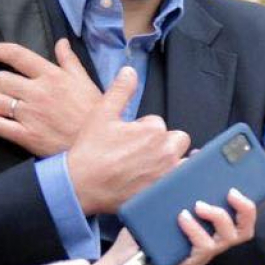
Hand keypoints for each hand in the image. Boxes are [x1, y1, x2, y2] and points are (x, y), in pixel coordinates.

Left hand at [0, 40, 104, 157]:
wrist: (98, 146)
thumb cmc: (92, 113)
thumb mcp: (86, 82)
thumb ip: (70, 60)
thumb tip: (61, 42)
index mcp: (52, 76)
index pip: (16, 55)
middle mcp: (37, 92)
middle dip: (2, 82)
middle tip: (10, 89)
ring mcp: (30, 114)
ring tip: (8, 107)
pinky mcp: (25, 135)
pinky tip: (0, 122)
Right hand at [64, 67, 190, 215]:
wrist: (81, 185)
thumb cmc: (90, 152)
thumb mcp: (102, 114)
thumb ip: (120, 90)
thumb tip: (130, 72)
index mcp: (153, 130)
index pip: (158, 124)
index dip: (143, 130)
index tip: (129, 139)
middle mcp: (165, 152)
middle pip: (177, 140)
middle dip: (163, 143)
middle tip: (140, 151)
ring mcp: (167, 174)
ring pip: (184, 162)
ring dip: (172, 161)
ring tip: (148, 166)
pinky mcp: (164, 192)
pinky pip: (181, 183)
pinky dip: (175, 181)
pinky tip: (159, 180)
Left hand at [90, 188, 260, 264]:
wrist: (120, 262)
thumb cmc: (143, 236)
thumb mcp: (164, 205)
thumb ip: (180, 186)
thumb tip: (192, 159)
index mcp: (210, 231)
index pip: (243, 219)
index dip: (255, 204)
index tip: (262, 187)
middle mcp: (211, 244)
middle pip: (245, 231)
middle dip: (245, 209)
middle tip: (232, 192)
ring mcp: (201, 256)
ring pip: (227, 239)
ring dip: (217, 217)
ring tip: (199, 205)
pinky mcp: (187, 264)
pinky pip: (201, 248)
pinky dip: (194, 230)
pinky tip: (182, 218)